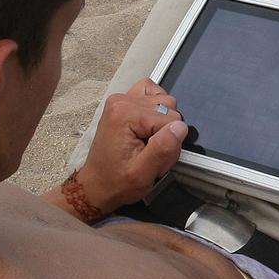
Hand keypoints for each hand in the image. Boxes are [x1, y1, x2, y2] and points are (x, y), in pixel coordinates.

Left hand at [75, 79, 187, 213]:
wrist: (97, 185)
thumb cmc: (116, 181)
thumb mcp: (142, 174)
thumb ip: (162, 149)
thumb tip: (180, 127)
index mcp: (125, 114)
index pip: (172, 120)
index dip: (169, 143)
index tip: (153, 158)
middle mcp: (122, 101)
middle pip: (170, 108)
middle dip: (166, 133)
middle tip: (149, 153)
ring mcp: (122, 99)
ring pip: (166, 101)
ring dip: (162, 123)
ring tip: (147, 143)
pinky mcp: (125, 102)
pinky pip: (153, 94)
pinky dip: (157, 110)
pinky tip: (148, 128)